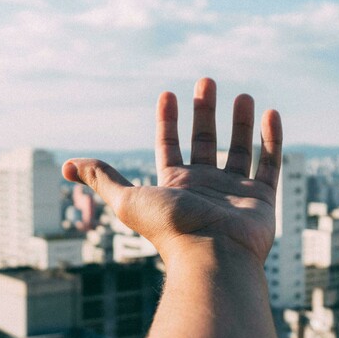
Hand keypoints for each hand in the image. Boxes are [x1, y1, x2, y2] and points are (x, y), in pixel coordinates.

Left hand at [62, 78, 282, 264]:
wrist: (213, 256)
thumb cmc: (170, 228)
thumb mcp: (127, 199)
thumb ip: (102, 179)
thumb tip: (66, 166)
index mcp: (175, 186)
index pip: (169, 146)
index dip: (167, 121)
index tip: (168, 94)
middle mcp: (204, 187)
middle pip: (204, 142)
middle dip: (204, 112)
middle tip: (206, 81)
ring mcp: (234, 193)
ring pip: (239, 150)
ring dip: (240, 123)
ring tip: (242, 95)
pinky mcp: (261, 199)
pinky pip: (269, 164)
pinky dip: (272, 140)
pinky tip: (271, 114)